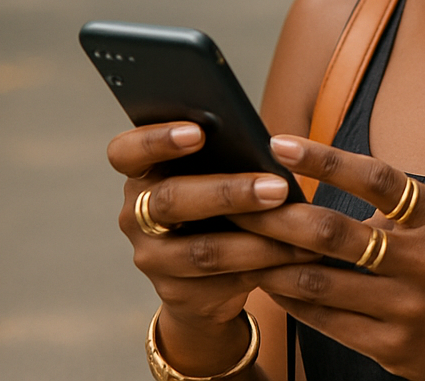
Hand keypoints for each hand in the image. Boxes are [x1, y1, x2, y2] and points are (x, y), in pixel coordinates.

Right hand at [106, 122, 315, 374]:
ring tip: (298, 226)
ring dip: (256, 238)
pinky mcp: (176, 293)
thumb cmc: (219, 205)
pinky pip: (224, 281)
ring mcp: (152, 258)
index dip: (155, 139)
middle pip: (170, 200)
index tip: (198, 131)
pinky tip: (298, 255)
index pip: (125, 152)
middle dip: (228, 193)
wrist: (207, 277)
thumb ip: (228, 158)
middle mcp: (135, 215)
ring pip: (202, 249)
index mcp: (141, 174)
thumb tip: (275, 147)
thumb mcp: (215, 176)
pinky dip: (265, 266)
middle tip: (278, 186)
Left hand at [234, 135, 424, 380]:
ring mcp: (406, 307)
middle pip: (333, 232)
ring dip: (273, 262)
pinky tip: (272, 285)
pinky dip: (293, 300)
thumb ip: (395, 209)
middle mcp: (423, 260)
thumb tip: (324, 180)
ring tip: (242, 245)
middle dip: (277, 217)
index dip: (324, 157)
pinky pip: (326, 320)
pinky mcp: (391, 347)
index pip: (376, 176)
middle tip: (238, 202)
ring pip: (318, 281)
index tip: (279, 143)